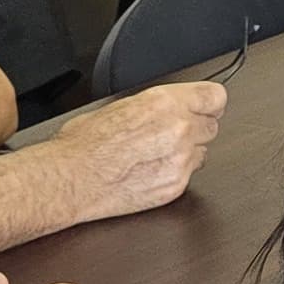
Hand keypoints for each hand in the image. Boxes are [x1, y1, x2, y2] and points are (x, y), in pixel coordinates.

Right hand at [46, 82, 227, 219]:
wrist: (68, 179)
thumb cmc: (83, 144)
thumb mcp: (120, 106)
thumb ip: (155, 106)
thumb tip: (167, 107)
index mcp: (164, 103)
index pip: (215, 96)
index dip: (209, 104)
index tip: (206, 108)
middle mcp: (178, 129)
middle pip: (212, 126)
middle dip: (195, 130)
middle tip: (170, 136)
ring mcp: (179, 159)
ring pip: (203, 152)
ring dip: (187, 153)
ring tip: (155, 156)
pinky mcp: (175, 186)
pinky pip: (189, 175)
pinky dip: (175, 174)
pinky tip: (149, 173)